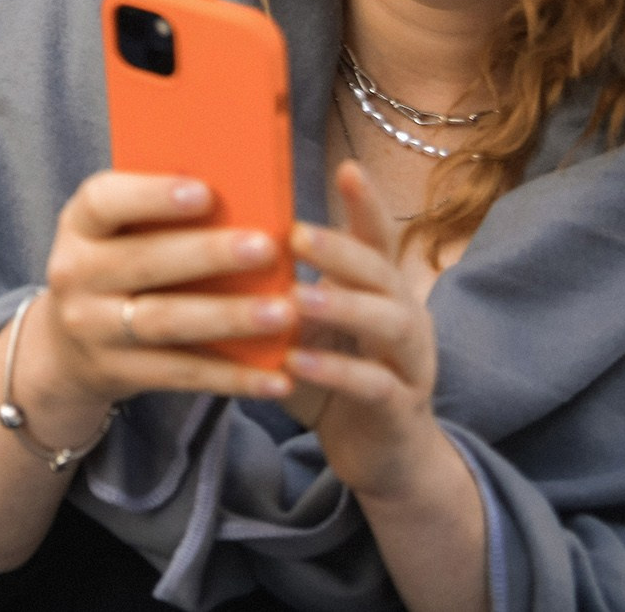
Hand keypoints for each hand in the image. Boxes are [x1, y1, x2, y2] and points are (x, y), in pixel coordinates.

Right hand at [19, 173, 294, 439]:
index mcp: (80, 225)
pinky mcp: (118, 371)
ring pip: (165, 321)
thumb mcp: (118, 232)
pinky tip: (277, 377)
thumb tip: (245, 192)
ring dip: (227, 317)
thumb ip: (161, 213)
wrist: (68, 346)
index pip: (104, 202)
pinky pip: (180, 374)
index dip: (152, 196)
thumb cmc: (117, 263)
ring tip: (281, 312)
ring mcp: (92, 328)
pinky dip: (232, 377)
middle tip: (266, 248)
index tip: (205, 193)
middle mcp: (76, 274)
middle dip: (208, 254)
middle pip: (144, 262)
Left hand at [279, 163, 448, 500]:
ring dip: (342, 307)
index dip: (366, 203)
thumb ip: (279, 291)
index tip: (346, 166)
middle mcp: (404, 317)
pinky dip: (335, 371)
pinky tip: (296, 363)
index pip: (378, 237)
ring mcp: (409, 363)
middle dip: (341, 250)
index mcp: (382, 289)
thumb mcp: (306, 328)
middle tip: (297, 233)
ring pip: (389, 324)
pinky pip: (373, 385)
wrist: (380, 457)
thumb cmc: (331, 377)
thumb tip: (214, 245)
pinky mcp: (399, 409)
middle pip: (383, 272)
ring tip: (296, 297)